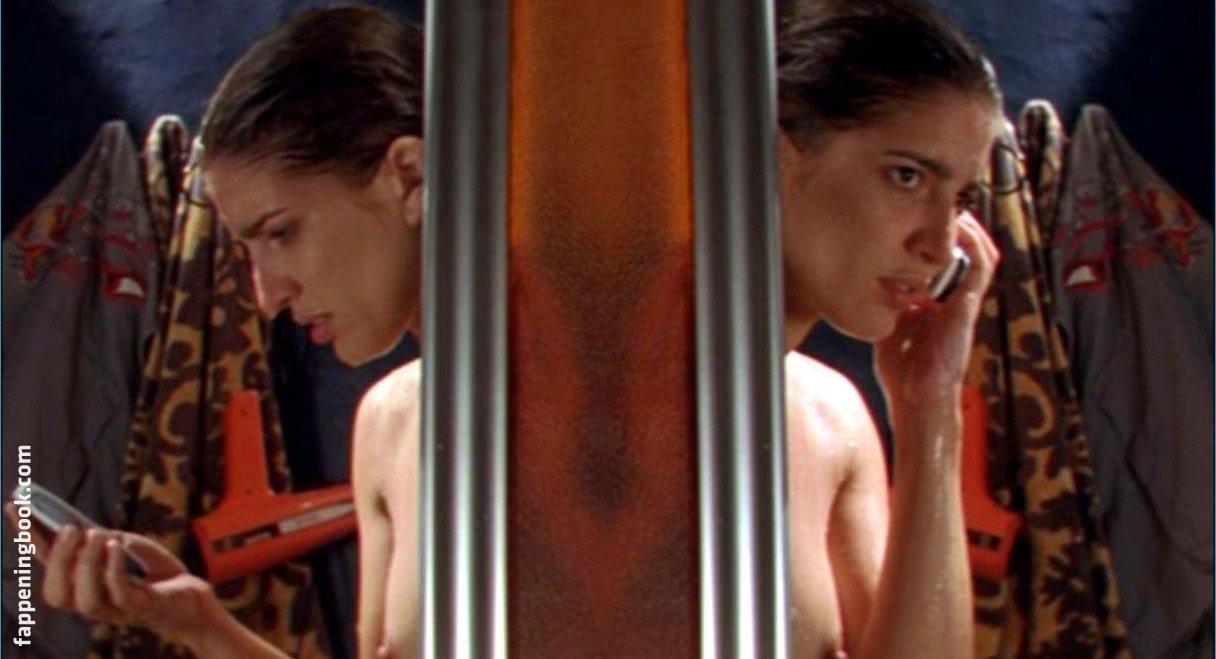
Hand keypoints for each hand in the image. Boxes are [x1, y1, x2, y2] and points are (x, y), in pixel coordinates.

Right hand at [4, 504, 220, 645]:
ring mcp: (115, 609)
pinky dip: (112, 569)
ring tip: (95, 534)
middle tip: (71, 528)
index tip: (15, 507)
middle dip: (57, 559)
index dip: (29, 539)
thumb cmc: (156, 572)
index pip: (47, 564)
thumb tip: (85, 531)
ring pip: (83, 599)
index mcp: (82, 583)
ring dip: (84, 564)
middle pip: (56, 593)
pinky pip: (119, 594)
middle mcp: (91, 600)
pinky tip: (116, 547)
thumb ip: (106, 538)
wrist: (193, 596)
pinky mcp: (141, 608)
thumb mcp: (128, 546)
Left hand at [873, 211, 998, 412]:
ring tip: (958, 209)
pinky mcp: (968, 308)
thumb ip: (888, 307)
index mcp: (938, 304)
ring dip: (971, 231)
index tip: (921, 218)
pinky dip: (974, 245)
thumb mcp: (890, 329)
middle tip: (941, 204)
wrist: (917, 399)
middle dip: (959, 228)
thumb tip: (867, 285)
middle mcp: (954, 301)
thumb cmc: (904, 372)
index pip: (944, 263)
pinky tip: (962, 228)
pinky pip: (980, 269)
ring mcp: (964, 304)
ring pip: (981, 256)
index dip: (938, 240)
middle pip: (966, 254)